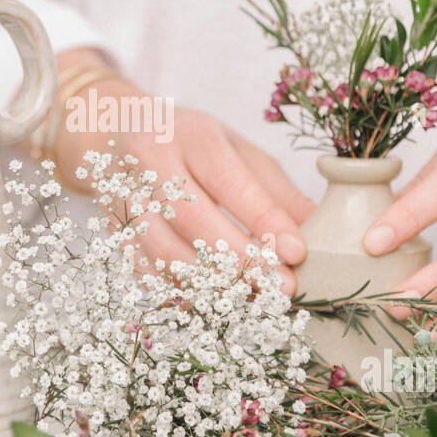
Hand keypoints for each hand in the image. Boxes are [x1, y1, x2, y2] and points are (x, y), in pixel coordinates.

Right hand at [53, 73, 315, 293]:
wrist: (116, 132)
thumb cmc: (190, 143)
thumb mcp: (236, 149)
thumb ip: (275, 189)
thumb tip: (322, 229)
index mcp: (191, 135)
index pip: (229, 180)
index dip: (264, 219)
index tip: (297, 251)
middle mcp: (151, 163)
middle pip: (194, 219)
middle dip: (241, 260)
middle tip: (280, 287)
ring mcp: (126, 198)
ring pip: (165, 251)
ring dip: (211, 283)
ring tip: (252, 300)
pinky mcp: (114, 231)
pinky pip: (147, 270)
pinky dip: (181, 291)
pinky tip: (214, 303)